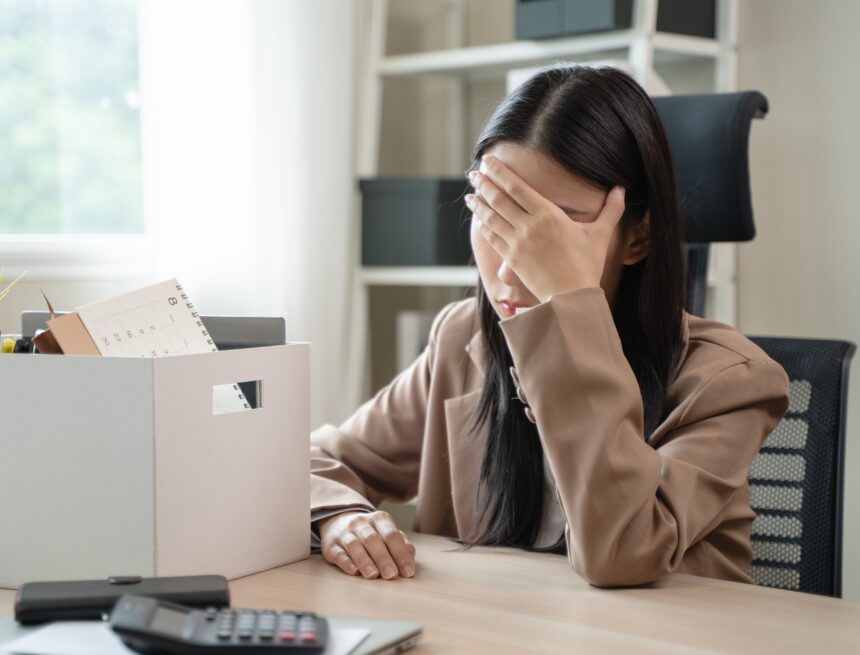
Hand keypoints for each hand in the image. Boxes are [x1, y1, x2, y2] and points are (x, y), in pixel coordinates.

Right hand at [317, 510, 415, 579]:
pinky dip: (346, 562)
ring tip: (373, 575)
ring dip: (364, 560)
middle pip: (373, 540)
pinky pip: (338, 553)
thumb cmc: (371, 533)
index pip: (392, 535)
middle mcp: (361, 523)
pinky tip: (354, 572)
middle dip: (383, 558)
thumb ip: (401, 544)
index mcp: (379, 519)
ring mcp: (345, 533)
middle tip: (391, 575)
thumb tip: (410, 557)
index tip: (408, 572)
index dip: (401, 554)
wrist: (338, 522)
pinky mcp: (330, 545)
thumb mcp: (387, 533)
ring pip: (354, 545)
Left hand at [465, 154, 625, 302]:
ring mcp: (517, 243)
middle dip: (484, 183)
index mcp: (549, 215)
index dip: (500, 172)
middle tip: (473, 173)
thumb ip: (611, 210)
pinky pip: (493, 238)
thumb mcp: (600, 235)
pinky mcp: (511, 260)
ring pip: (492, 217)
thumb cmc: (587, 266)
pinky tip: (478, 218)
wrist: (571, 297)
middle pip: (499, 199)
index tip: (488, 161)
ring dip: (479, 203)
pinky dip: (484, 226)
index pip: (517, 188)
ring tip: (469, 194)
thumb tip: (621, 189)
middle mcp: (529, 226)